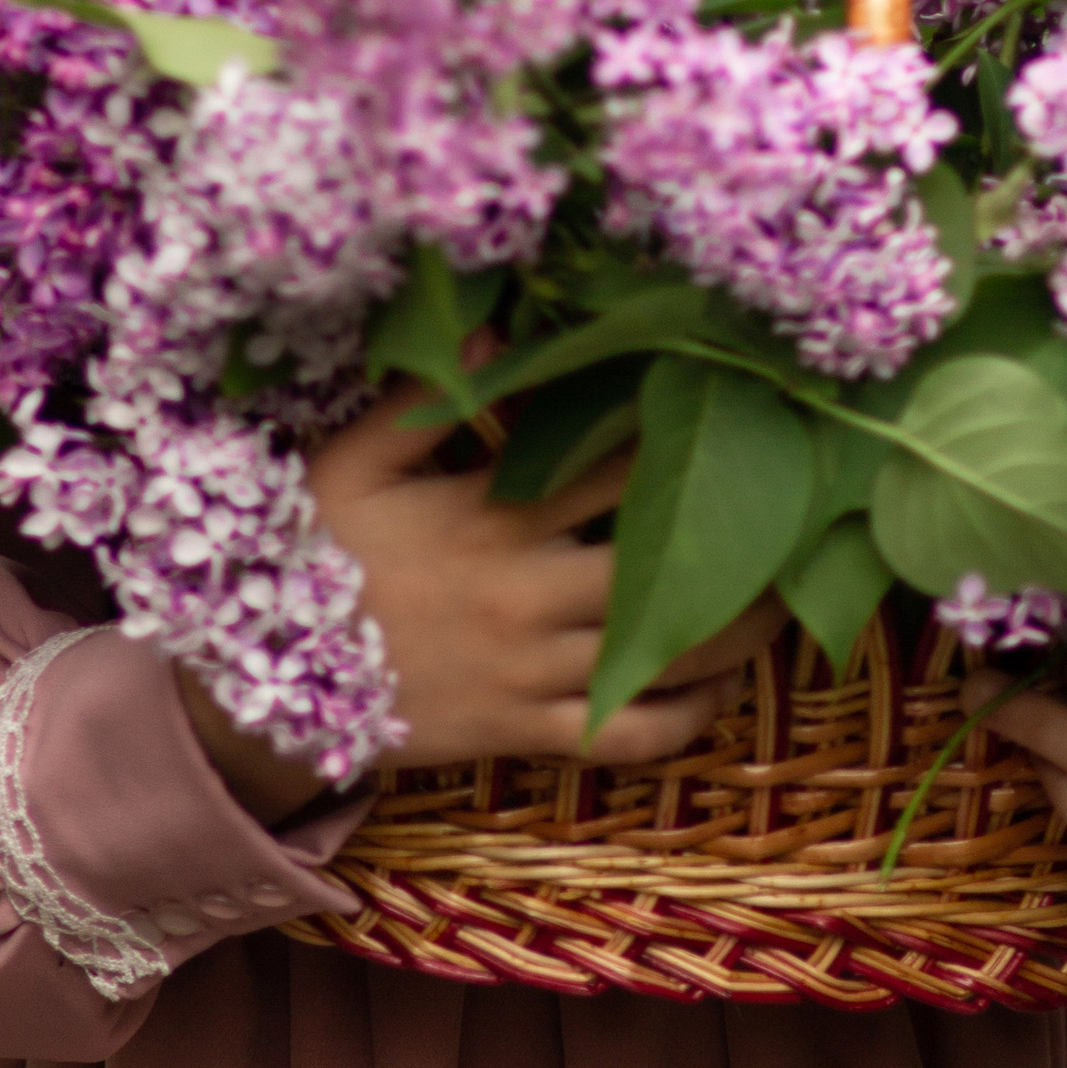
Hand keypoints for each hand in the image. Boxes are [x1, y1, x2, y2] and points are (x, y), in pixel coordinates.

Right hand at [183, 381, 784, 817]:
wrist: (263, 688)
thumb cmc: (312, 556)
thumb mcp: (350, 461)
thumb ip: (421, 397)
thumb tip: (491, 330)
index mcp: (496, 518)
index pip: (618, 469)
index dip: (685, 438)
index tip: (742, 409)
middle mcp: (530, 594)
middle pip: (668, 562)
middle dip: (743, 534)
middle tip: (802, 506)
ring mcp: (534, 672)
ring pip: (667, 650)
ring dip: (742, 625)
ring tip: (791, 592)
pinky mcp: (527, 734)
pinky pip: (631, 737)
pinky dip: (688, 716)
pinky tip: (721, 687)